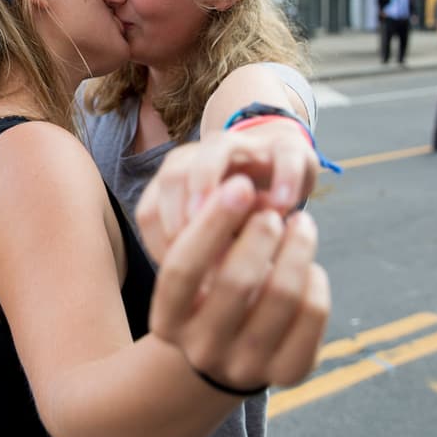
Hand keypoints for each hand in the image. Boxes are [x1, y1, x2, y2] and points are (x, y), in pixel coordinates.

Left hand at [133, 119, 317, 262]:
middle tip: (195, 249)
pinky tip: (283, 208)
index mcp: (175, 181)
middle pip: (174, 174)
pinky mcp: (286, 147)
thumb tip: (199, 290)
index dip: (160, 240)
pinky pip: (281, 156)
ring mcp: (242, 146)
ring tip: (227, 222)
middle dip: (180, 212)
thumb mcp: (217, 240)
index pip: (151, 209)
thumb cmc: (240, 214)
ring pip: (215, 150)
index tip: (178, 272)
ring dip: (216, 184)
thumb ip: (201, 255)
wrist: (283, 168)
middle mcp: (200, 157)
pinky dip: (281, 179)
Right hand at [149, 175, 328, 391]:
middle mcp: (202, 351)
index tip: (240, 184)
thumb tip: (240, 188)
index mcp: (167, 323)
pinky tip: (309, 265)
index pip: (182, 268)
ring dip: (297, 246)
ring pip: (283, 294)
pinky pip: (312, 313)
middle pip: (236, 281)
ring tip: (302, 224)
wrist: (229, 354)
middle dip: (261, 232)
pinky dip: (315, 279)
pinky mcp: (289, 374)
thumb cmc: (210, 291)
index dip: (212, 222)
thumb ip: (207, 234)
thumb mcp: (195, 269)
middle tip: (273, 210)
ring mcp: (246, 367)